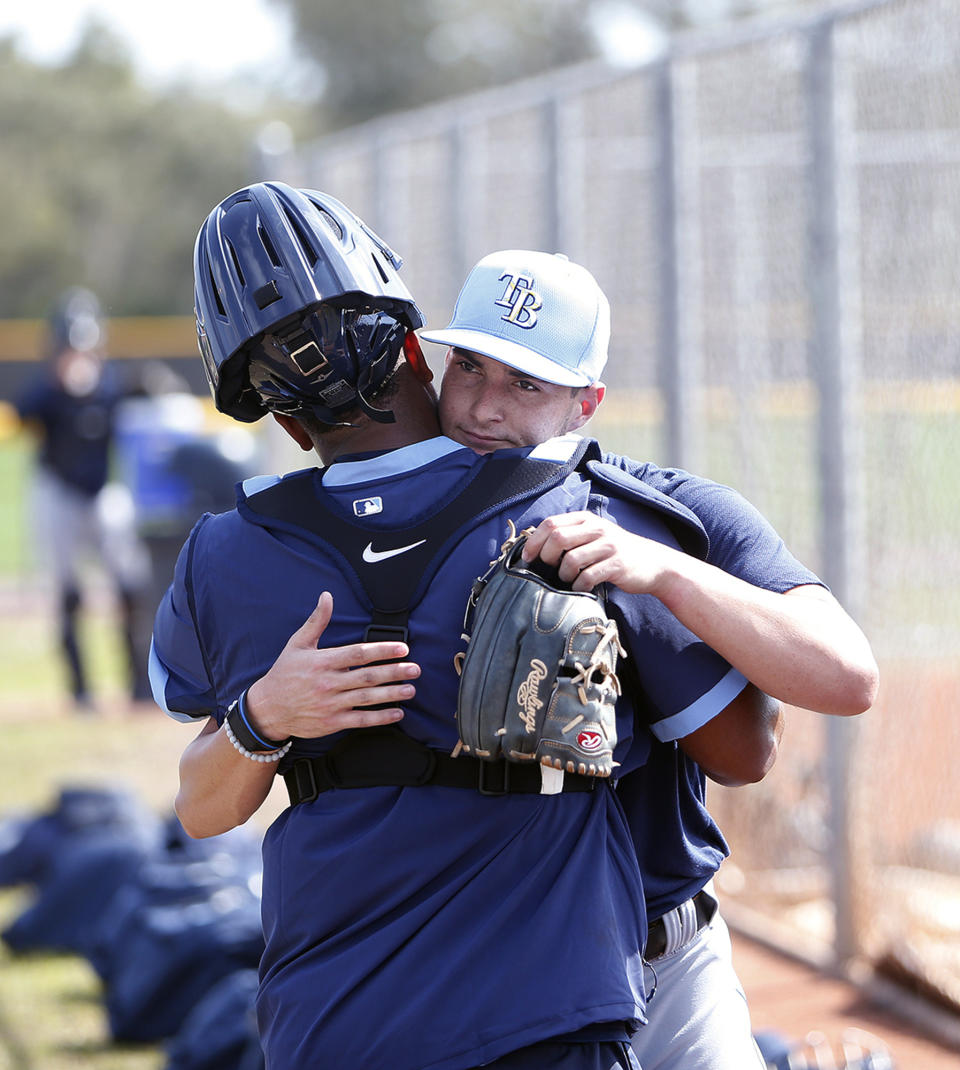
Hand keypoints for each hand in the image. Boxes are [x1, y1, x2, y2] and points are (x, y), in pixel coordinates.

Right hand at [245, 592, 419, 740]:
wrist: (267, 709)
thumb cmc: (284, 673)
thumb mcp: (298, 644)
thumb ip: (316, 621)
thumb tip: (327, 596)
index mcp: (322, 661)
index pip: (357, 654)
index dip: (381, 651)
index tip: (402, 648)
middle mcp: (327, 683)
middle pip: (367, 676)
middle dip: (394, 672)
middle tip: (415, 669)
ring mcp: (330, 704)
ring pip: (366, 698)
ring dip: (391, 694)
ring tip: (411, 689)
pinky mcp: (331, 723)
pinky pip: (360, 720)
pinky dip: (380, 717)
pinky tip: (397, 712)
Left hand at [520, 512, 675, 595]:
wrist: (654, 564)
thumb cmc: (615, 553)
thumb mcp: (594, 536)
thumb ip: (571, 536)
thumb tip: (535, 548)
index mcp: (587, 519)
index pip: (551, 523)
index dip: (534, 541)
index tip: (527, 557)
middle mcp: (597, 529)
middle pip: (557, 538)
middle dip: (546, 557)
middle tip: (548, 570)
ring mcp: (608, 546)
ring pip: (570, 559)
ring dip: (562, 574)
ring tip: (567, 579)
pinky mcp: (616, 564)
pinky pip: (588, 576)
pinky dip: (578, 585)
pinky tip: (581, 587)